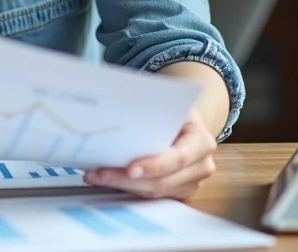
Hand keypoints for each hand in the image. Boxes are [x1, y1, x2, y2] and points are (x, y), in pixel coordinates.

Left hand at [83, 109, 217, 200]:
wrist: (187, 122)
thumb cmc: (175, 111)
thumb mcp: (168, 103)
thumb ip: (150, 109)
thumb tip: (118, 107)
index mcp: (201, 142)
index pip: (177, 158)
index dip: (154, 165)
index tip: (130, 168)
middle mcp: (201, 166)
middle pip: (162, 181)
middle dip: (127, 179)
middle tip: (99, 173)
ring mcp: (191, 182)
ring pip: (153, 192)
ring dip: (122, 185)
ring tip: (97, 175)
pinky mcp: (178, 191)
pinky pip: (151, 195)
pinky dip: (127, 188)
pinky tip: (108, 178)